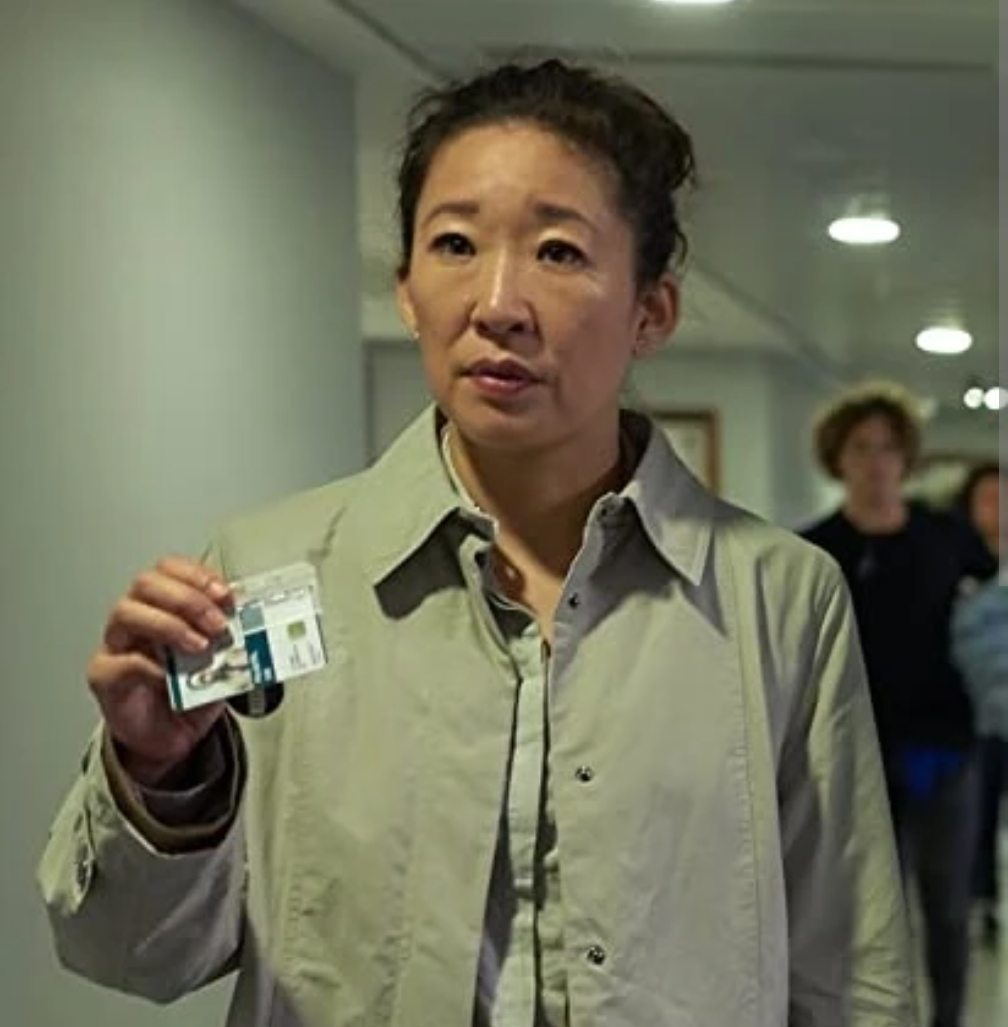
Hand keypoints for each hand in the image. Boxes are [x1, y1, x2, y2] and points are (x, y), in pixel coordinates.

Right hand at [86, 556, 233, 786]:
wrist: (169, 737)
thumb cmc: (191, 693)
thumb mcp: (221, 660)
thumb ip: (232, 640)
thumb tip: (257, 625)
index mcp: (162, 603)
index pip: (170, 568)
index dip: (197, 576)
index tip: (226, 594)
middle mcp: (134, 616)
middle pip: (146, 583)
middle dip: (187, 598)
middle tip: (217, 624)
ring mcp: (115, 644)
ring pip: (127, 612)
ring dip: (170, 625)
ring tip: (200, 647)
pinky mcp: (104, 676)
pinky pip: (121, 661)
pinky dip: (151, 665)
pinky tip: (172, 676)